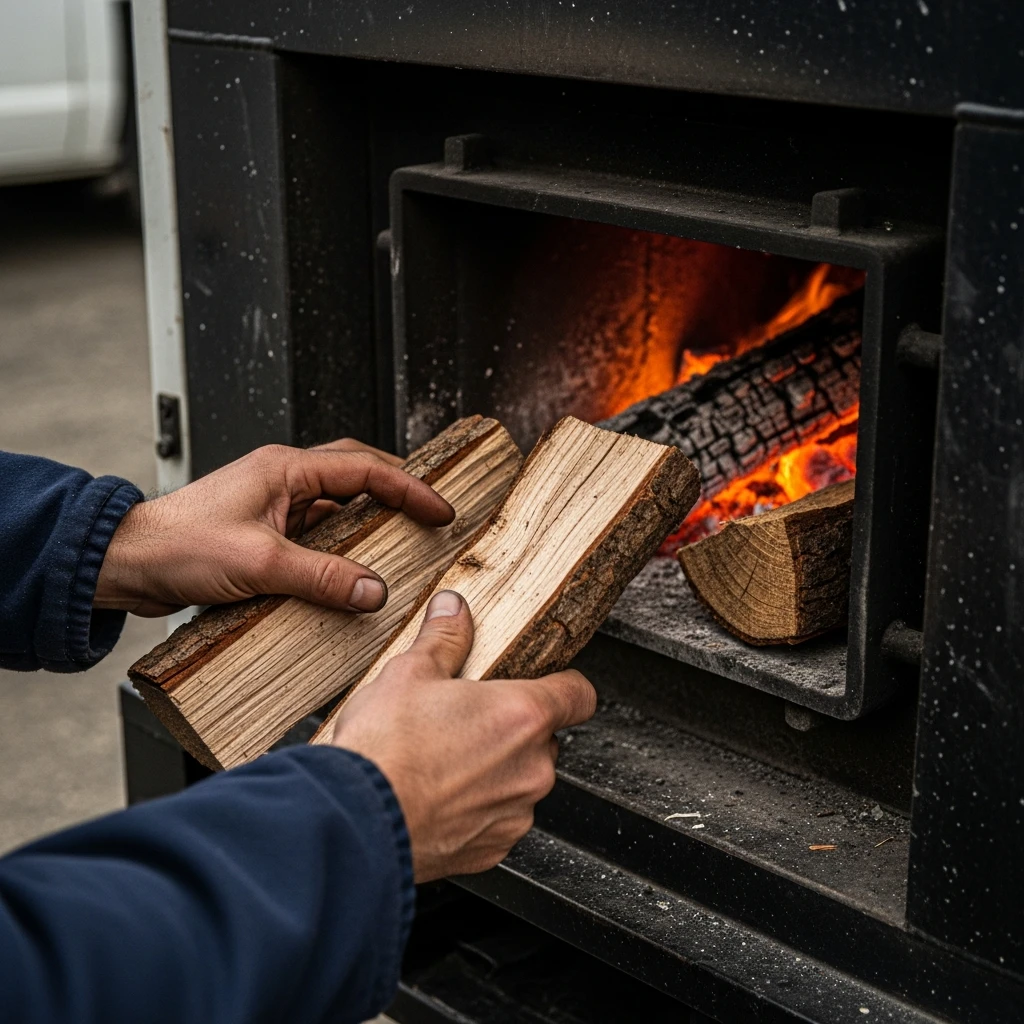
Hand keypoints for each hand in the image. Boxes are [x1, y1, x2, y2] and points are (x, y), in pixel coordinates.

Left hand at [94, 439, 454, 615]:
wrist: (127, 566)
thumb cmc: (177, 546)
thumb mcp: (260, 563)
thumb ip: (323, 577)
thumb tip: (374, 590)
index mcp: (285, 469)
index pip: (365, 469)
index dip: (409, 488)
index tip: (440, 509)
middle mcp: (282, 482)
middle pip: (356, 478)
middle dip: (396, 495)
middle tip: (429, 516)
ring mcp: (273, 508)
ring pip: (336, 511)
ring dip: (366, 528)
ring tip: (398, 551)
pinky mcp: (263, 535)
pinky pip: (315, 539)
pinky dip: (338, 554)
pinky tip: (349, 578)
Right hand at [329, 590, 596, 881]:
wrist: (354, 820)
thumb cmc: (384, 748)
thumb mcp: (411, 673)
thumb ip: (444, 638)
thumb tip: (454, 609)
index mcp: (523, 715)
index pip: (579, 695)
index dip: (564, 685)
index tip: (547, 682)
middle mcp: (532, 767)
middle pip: (543, 739)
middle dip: (512, 729)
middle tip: (467, 719)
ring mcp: (514, 813)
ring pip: (520, 782)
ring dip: (494, 771)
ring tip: (443, 760)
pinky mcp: (490, 849)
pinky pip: (496, 821)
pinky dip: (475, 809)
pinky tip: (436, 796)